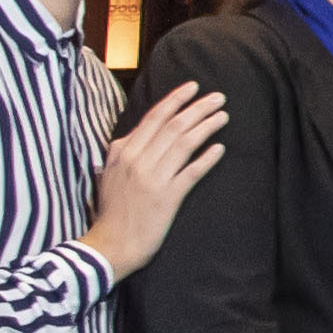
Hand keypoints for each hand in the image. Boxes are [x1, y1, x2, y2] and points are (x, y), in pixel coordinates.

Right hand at [85, 82, 232, 278]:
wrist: (111, 245)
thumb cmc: (111, 211)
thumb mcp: (108, 175)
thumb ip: (122, 153)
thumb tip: (135, 135)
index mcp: (123, 152)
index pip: (153, 118)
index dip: (175, 100)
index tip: (192, 87)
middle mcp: (137, 161)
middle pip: (173, 126)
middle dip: (198, 108)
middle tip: (218, 97)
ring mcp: (152, 178)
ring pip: (183, 143)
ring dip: (206, 126)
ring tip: (223, 116)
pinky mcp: (167, 198)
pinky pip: (191, 172)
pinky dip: (206, 158)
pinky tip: (220, 148)